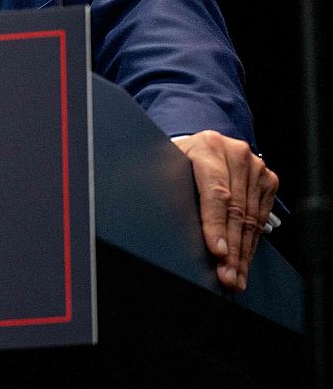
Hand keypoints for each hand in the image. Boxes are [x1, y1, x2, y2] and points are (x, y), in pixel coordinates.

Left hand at [172, 130, 278, 291]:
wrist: (202, 146)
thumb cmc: (180, 160)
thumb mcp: (167, 166)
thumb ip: (167, 186)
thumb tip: (155, 217)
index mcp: (208, 148)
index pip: (215, 193)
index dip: (216, 225)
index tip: (217, 251)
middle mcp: (236, 155)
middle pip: (236, 211)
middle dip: (231, 249)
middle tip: (227, 275)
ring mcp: (256, 167)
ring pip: (251, 219)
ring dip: (243, 253)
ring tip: (235, 276)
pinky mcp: (268, 180)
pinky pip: (261, 218)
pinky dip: (252, 243)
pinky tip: (244, 261)